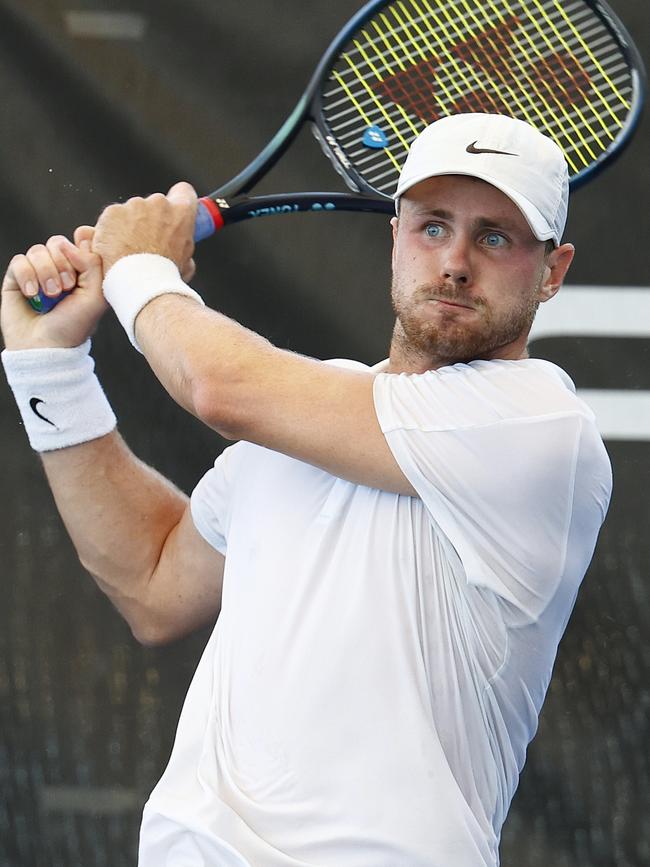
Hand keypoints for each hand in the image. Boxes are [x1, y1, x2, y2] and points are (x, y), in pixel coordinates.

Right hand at [1, 226, 107, 350]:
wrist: (45, 348)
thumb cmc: (73, 326)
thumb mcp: (96, 297)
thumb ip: (93, 264)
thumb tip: (75, 238)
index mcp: (82, 271)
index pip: (81, 241)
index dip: (81, 243)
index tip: (81, 257)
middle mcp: (60, 269)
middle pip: (58, 242)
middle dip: (62, 263)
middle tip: (66, 287)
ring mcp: (37, 272)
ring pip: (38, 250)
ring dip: (45, 272)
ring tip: (50, 295)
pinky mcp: (16, 278)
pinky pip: (19, 261)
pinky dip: (27, 276)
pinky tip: (32, 295)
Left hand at [92, 182, 197, 276]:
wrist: (139, 283)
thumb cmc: (162, 276)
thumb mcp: (186, 264)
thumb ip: (184, 248)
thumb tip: (181, 252)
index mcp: (181, 214)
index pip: (184, 192)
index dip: (178, 200)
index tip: (173, 210)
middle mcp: (159, 204)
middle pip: (154, 204)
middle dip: (149, 219)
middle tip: (145, 242)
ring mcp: (134, 206)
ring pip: (130, 211)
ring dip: (129, 226)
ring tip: (128, 251)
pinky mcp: (112, 213)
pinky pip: (111, 219)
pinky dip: (110, 232)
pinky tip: (114, 250)